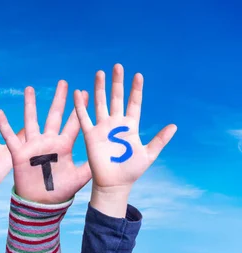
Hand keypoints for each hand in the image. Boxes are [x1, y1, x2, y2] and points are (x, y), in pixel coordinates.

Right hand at [0, 83, 91, 203]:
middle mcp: (49, 141)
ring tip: (29, 89)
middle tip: (64, 82)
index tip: (85, 93)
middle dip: (59, 99)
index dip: (79, 109)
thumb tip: (107, 158)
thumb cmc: (60, 191)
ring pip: (32, 120)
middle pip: (54, 116)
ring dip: (30, 105)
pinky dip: (4, 125)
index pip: (73, 123)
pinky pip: (11, 137)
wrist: (40, 204)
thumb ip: (90, 167)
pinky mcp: (19, 153)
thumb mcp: (79, 179)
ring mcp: (34, 145)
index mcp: (64, 146)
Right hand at [73, 63, 176, 216]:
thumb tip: (174, 126)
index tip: (138, 75)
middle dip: (117, 82)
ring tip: (99, 73)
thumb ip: (159, 140)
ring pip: (100, 103)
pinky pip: (84, 118)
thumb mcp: (148, 154)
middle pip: (116, 98)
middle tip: (117, 66)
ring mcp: (102, 128)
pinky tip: (79, 93)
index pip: (134, 103)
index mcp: (130, 126)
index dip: (136, 90)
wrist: (114, 183)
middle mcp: (116, 124)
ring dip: (99, 88)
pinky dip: (81, 106)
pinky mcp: (90, 135)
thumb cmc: (131, 171)